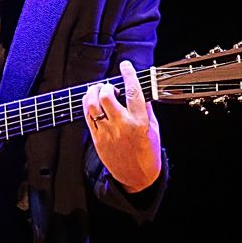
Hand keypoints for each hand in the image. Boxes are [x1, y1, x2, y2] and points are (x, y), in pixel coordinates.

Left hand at [81, 60, 161, 192]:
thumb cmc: (147, 153)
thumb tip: (140, 92)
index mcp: (140, 122)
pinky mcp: (97, 139)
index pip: (133, 91)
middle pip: (106, 96)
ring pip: (92, 105)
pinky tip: (92, 103)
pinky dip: (88, 105)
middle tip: (109, 87)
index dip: (128, 74)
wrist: (137, 177)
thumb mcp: (154, 129)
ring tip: (98, 92)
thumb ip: (146, 109)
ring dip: (93, 93)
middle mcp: (122, 125)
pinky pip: (87, 117)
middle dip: (105, 86)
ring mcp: (107, 132)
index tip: (125, 65)